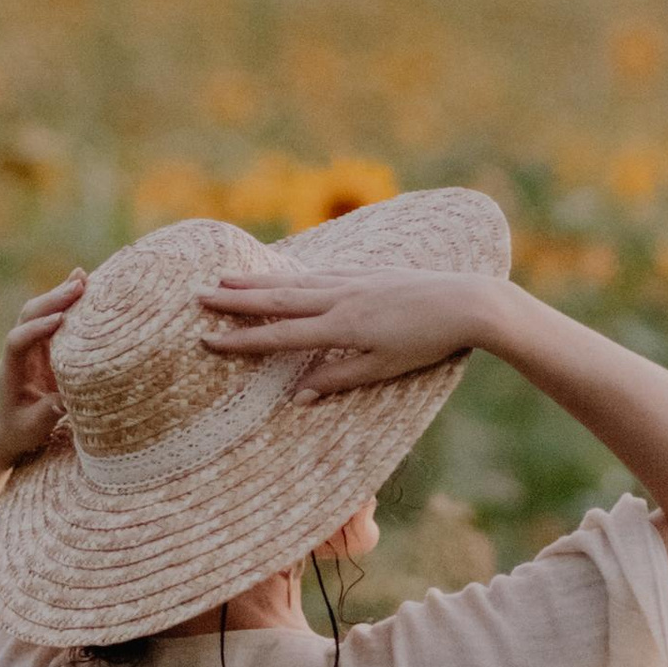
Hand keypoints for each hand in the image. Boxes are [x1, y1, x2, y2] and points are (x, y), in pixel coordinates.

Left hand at [0, 273, 85, 463]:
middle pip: (28, 317)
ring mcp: (31, 345)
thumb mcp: (31, 428)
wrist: (6, 428)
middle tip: (78, 287)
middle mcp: (18, 352)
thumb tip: (66, 398)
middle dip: (52, 301)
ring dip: (59, 294)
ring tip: (83, 277)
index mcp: (11, 371)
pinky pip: (53, 317)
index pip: (17, 342)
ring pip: (39, 311)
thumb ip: (47, 413)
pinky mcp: (44, 345)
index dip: (36, 329)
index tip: (60, 321)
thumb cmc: (17, 431)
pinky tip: (82, 282)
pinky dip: (66, 300)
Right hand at [197, 267, 497, 398]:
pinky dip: (293, 272)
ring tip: (227, 279)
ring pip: (295, 281)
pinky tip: (282, 271)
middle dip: (237, 300)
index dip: (242, 340)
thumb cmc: (427, 343)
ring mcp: (353, 280)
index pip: (280, 335)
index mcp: (341, 326)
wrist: (467, 301)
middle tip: (200, 295)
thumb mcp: (383, 369)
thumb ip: (339, 379)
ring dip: (258, 281)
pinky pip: (319, 272)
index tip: (208, 339)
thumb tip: (297, 395)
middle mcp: (340, 298)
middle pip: (278, 299)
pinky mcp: (367, 272)